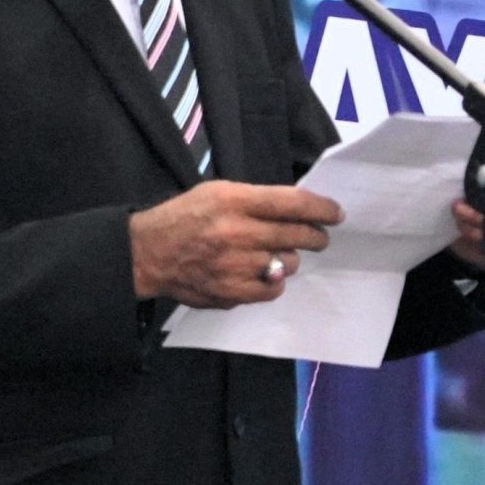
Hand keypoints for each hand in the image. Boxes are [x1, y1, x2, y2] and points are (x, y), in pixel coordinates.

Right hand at [127, 182, 342, 308]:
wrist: (148, 252)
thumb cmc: (185, 217)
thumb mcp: (217, 192)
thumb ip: (256, 199)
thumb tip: (299, 208)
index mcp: (234, 200)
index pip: (292, 204)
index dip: (321, 209)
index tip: (335, 214)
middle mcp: (237, 232)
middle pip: (296, 235)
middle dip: (315, 236)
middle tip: (318, 237)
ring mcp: (234, 265)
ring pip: (288, 263)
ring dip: (289, 258)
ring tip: (277, 253)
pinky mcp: (230, 292)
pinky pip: (273, 289)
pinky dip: (274, 281)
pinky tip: (264, 273)